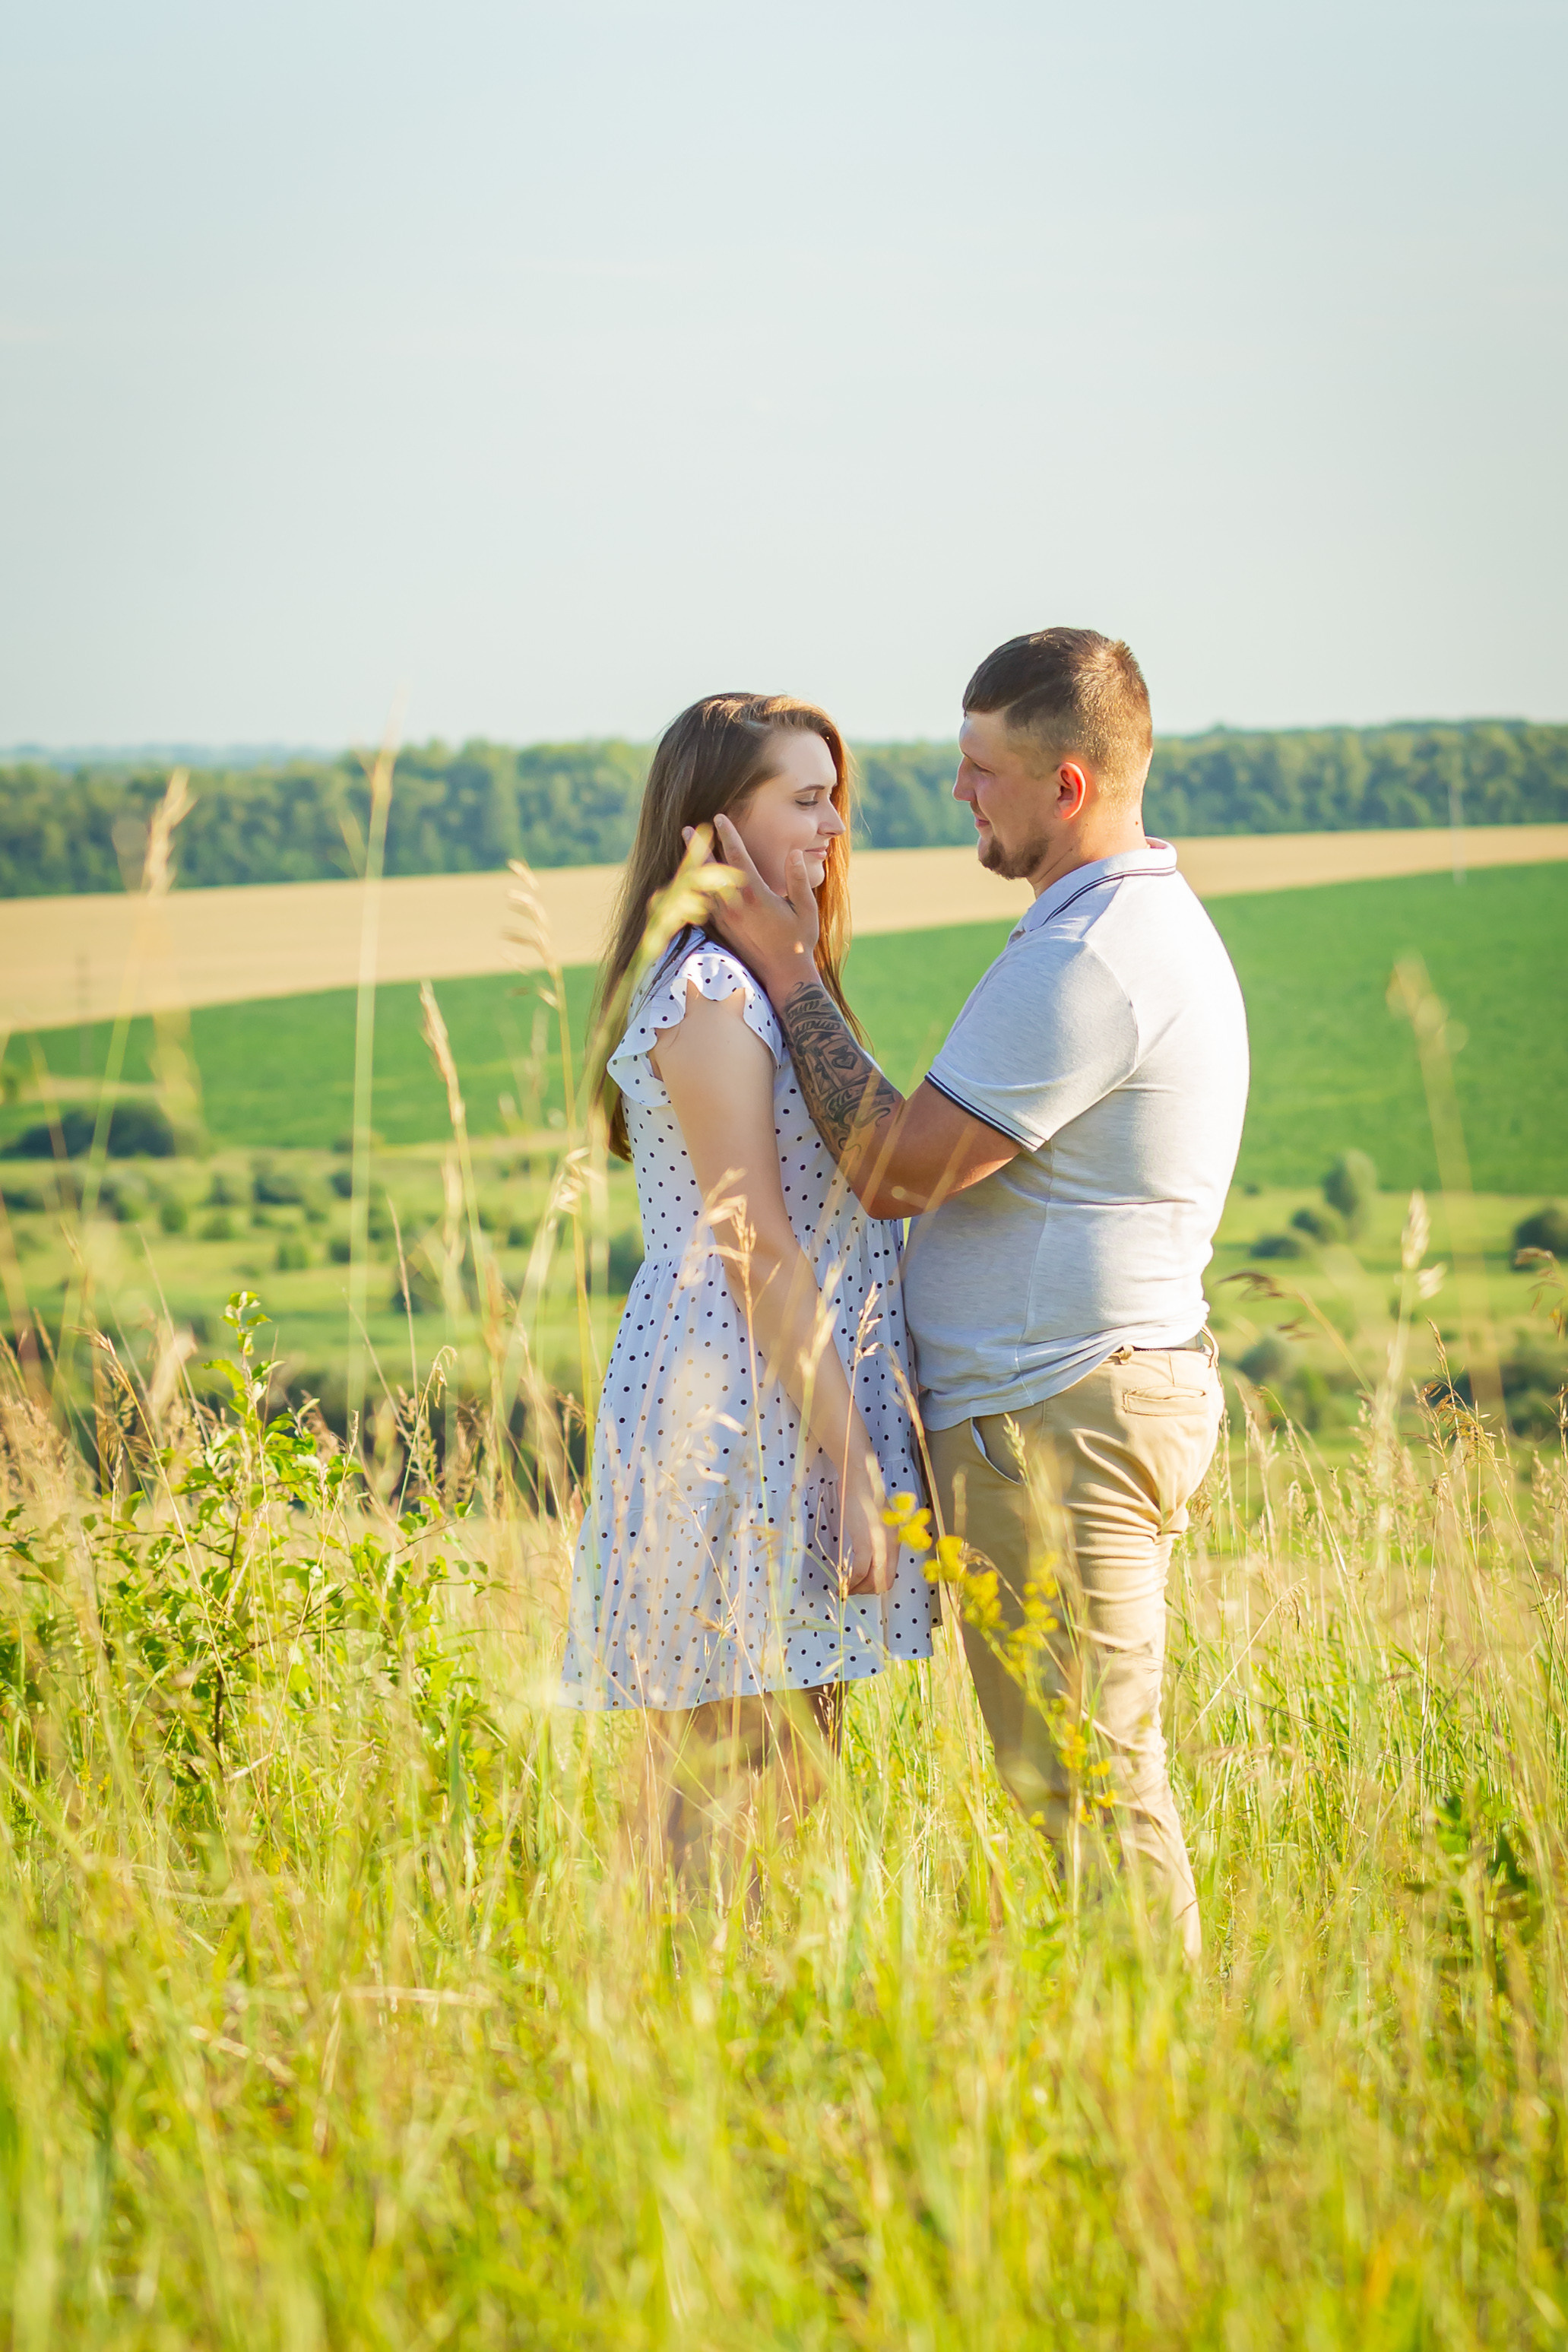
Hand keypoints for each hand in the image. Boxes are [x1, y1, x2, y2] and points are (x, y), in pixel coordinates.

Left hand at [682, 812, 819, 995]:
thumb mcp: (806, 909)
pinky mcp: (723, 930)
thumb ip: (798, 880)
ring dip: (694, 868)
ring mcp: (726, 919)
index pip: (738, 858)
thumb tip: (793, 852)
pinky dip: (695, 891)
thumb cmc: (799, 941)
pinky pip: (704, 905)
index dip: (729, 835)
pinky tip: (689, 882)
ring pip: (704, 888)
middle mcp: (736, 906)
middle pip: (712, 871)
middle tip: (687, 829)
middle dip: (700, 848)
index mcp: (757, 896)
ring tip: (685, 853)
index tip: (719, 817)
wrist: (784, 974)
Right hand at [841, 1458, 894, 1596]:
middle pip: (883, 1582)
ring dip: (857, 1588)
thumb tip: (871, 1558)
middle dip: (866, 1591)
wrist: (858, 1478)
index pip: (889, 1575)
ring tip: (845, 1588)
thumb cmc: (864, 1496)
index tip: (861, 1587)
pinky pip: (861, 1570)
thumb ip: (878, 1539)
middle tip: (851, 1590)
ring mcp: (880, 1544)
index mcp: (895, 1542)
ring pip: (872, 1580)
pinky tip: (843, 1582)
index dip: (875, 1586)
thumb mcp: (878, 1521)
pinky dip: (852, 1580)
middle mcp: (891, 1546)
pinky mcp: (866, 1540)